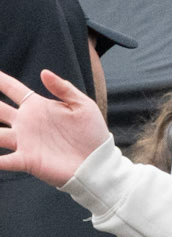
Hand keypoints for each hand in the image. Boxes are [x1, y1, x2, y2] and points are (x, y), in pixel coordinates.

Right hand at [0, 66, 110, 185]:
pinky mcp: (27, 160)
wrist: (98, 164)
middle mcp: (25, 123)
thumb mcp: (82, 106)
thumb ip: (63, 88)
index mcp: (37, 107)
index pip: (11, 89)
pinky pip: (4, 160)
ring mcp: (24, 142)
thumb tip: (43, 72)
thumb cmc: (93, 134)